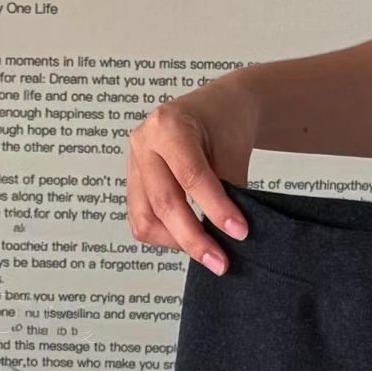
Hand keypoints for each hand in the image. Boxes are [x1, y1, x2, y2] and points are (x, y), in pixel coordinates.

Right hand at [126, 72, 259, 274]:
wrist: (216, 109)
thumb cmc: (225, 123)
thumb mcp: (232, 150)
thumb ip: (227, 189)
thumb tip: (228, 236)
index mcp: (169, 125)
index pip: (191, 176)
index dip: (216, 209)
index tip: (239, 232)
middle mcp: (144, 143)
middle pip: (164, 203)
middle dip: (194, 239)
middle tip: (220, 262)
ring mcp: (133, 165)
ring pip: (145, 220)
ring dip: (175, 242)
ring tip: (205, 251)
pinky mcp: (132, 184)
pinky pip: (142, 221)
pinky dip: (165, 236)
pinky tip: (187, 239)